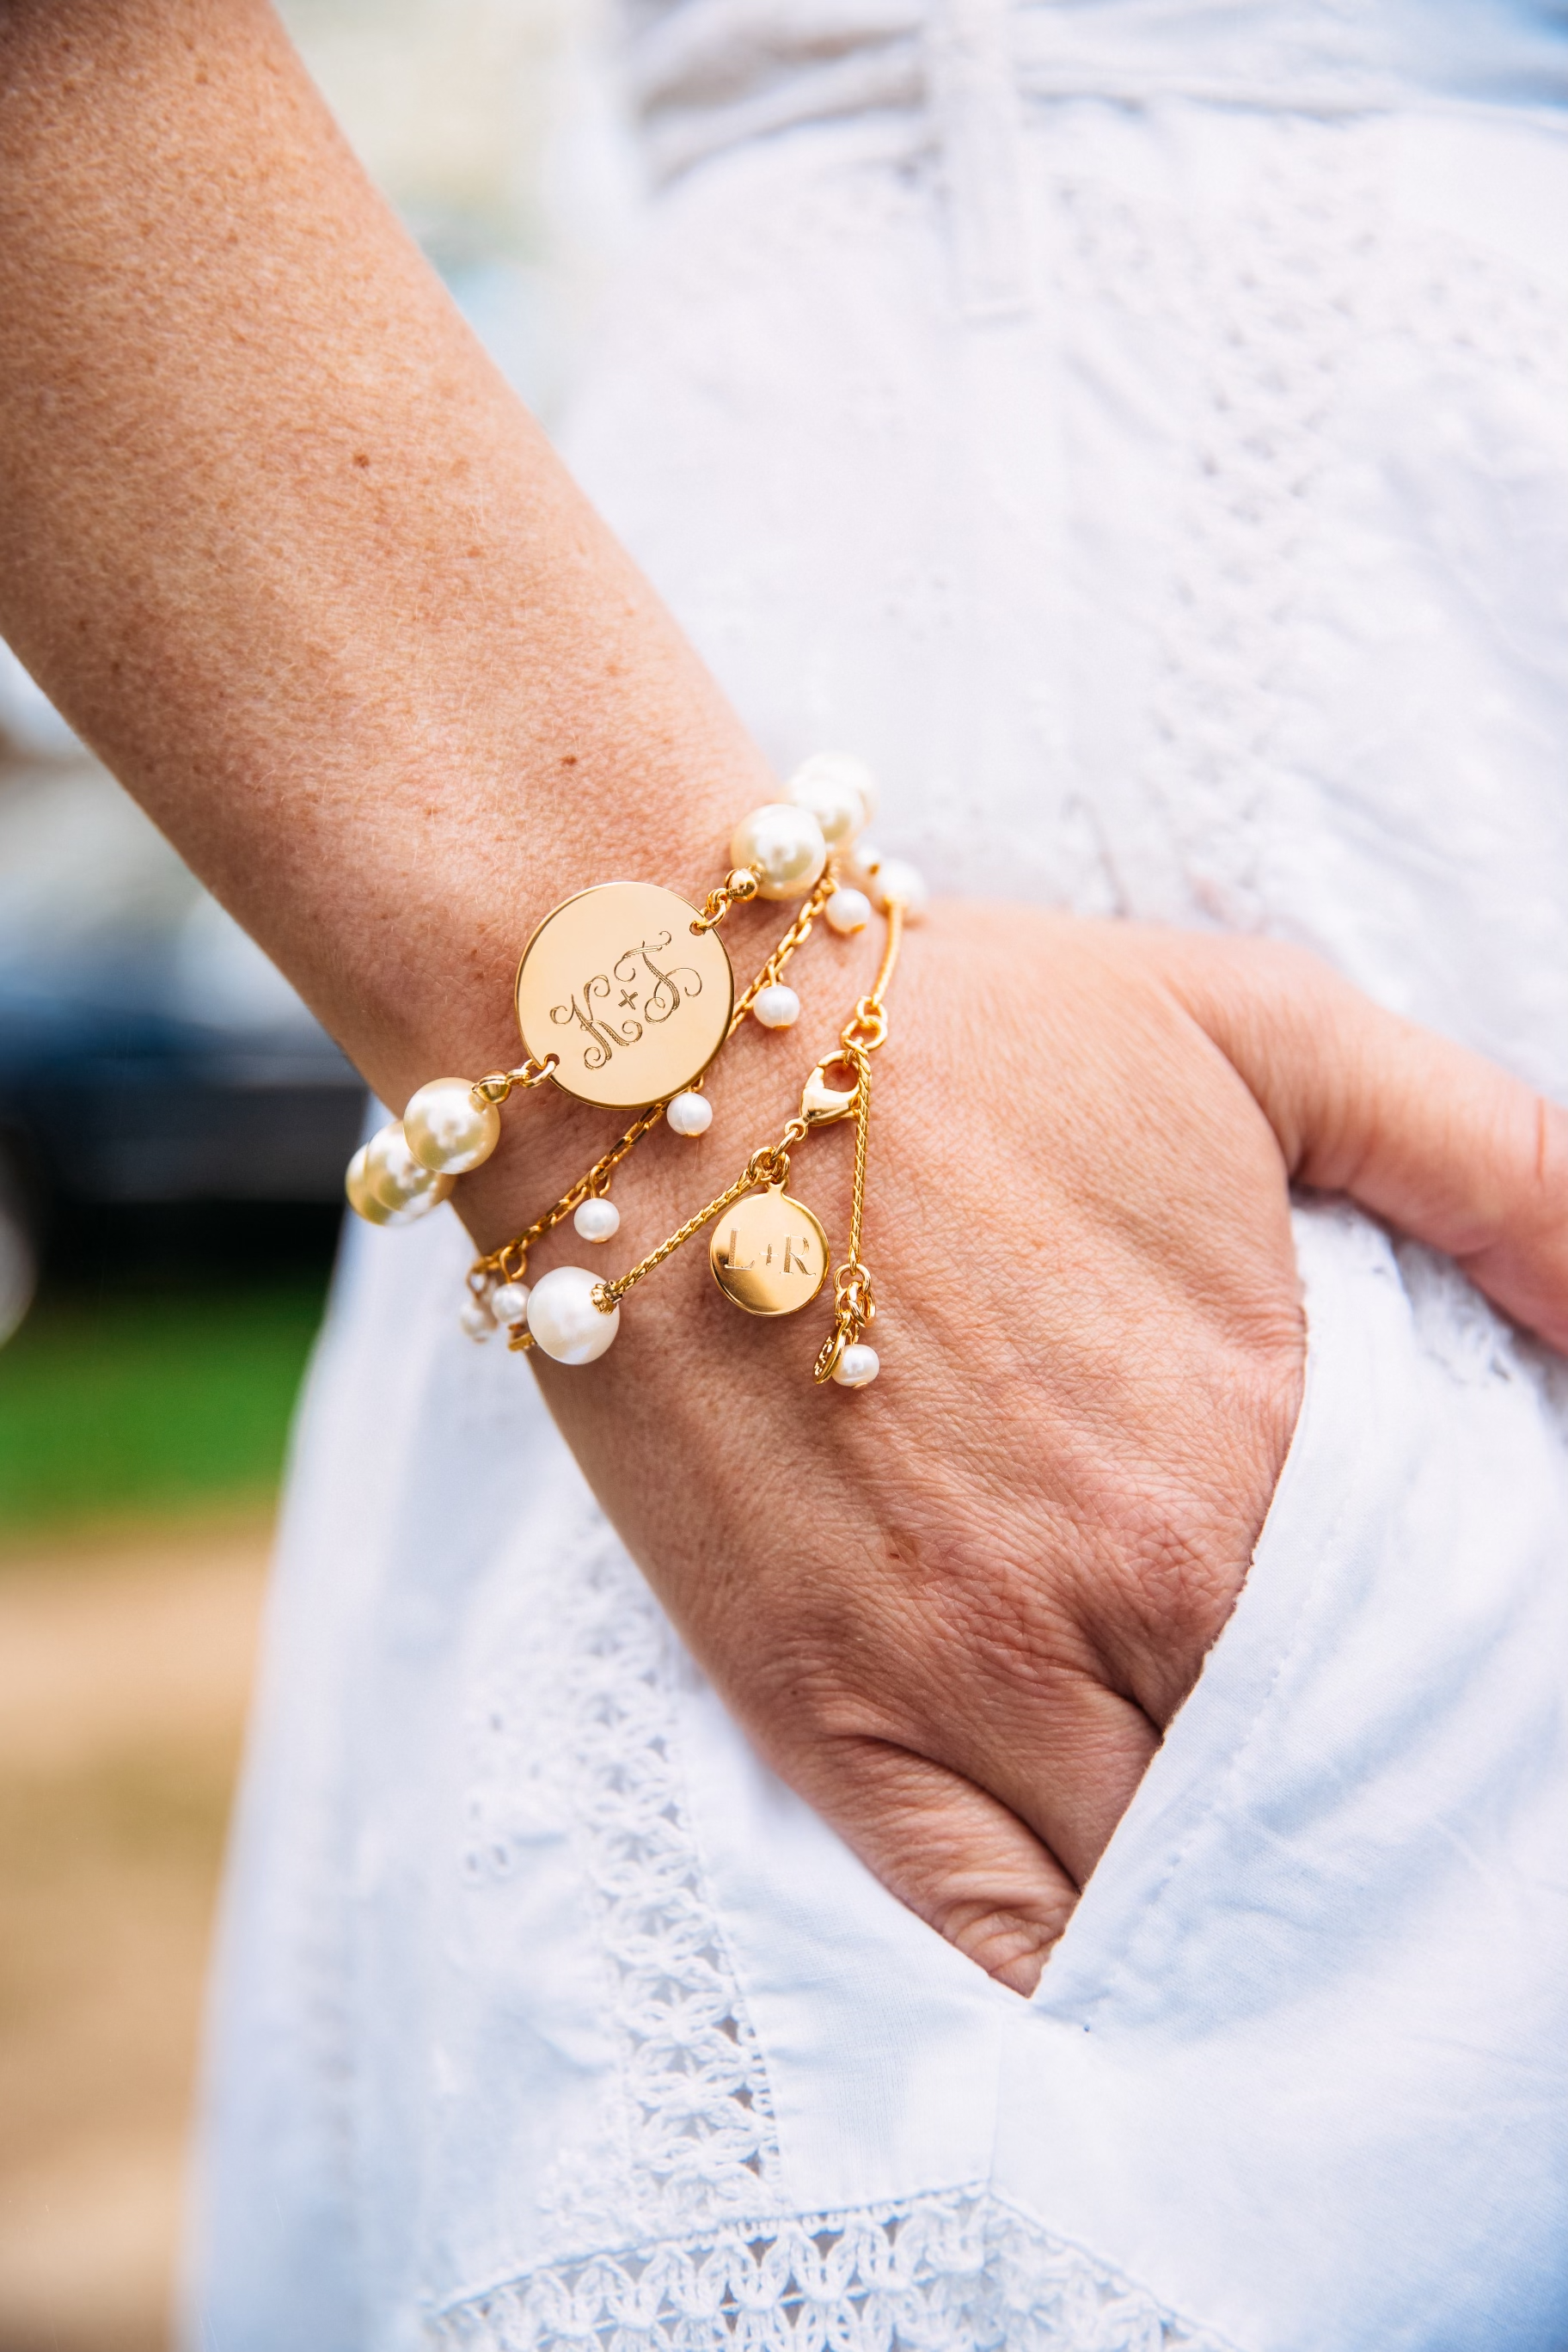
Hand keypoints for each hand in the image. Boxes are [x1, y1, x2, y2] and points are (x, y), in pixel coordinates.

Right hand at [510, 906, 1567, 1992]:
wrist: (665, 1050)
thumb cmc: (971, 1030)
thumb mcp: (1270, 1030)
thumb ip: (1498, 1163)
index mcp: (1255, 1443)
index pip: (1425, 1670)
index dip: (1451, 1707)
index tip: (1447, 1704)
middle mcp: (1123, 1591)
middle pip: (1298, 1796)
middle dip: (1343, 1808)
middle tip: (1356, 1798)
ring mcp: (956, 1669)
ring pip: (1158, 1887)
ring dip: (1222, 1898)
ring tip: (1253, 1878)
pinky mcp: (815, 1706)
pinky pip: (977, 1927)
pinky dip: (1069, 1979)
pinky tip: (1122, 1965)